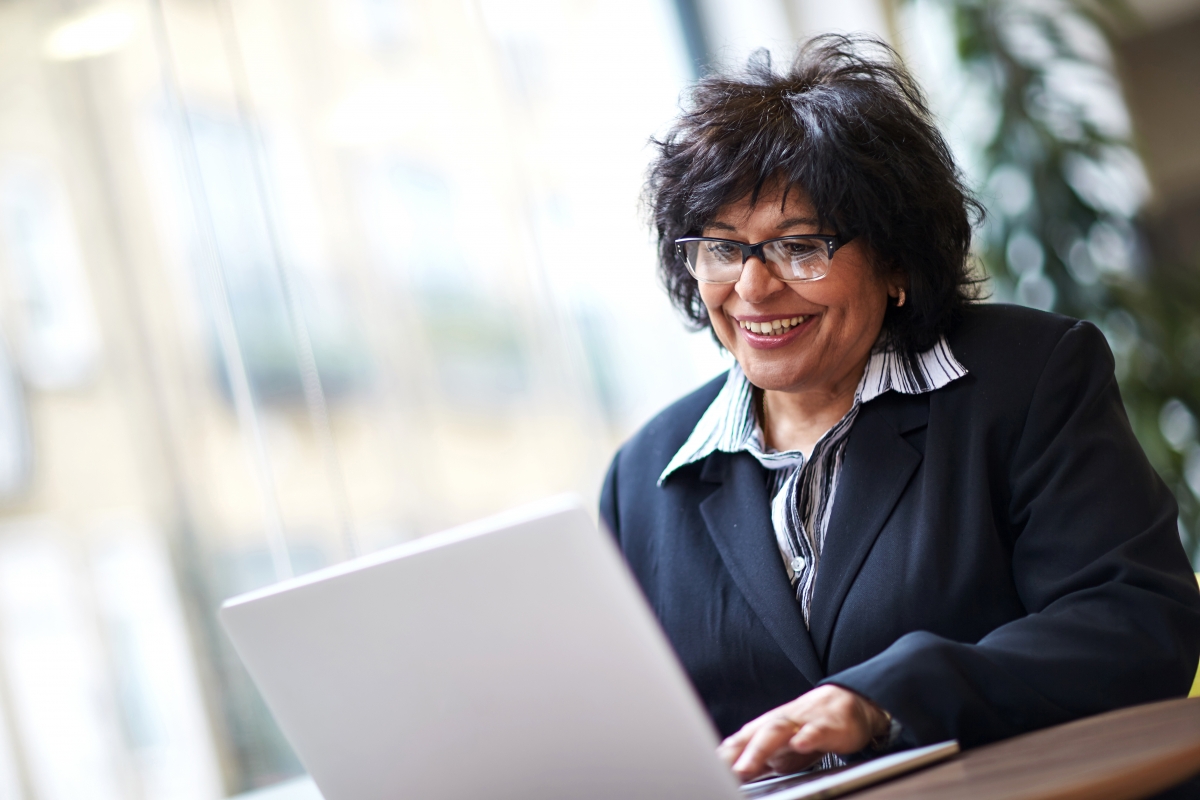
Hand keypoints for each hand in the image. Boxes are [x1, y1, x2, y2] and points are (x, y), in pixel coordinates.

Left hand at [716, 685, 889, 781]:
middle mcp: (778, 724)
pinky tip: (800, 745)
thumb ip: (756, 762)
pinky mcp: (827, 726)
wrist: (847, 704)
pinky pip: (816, 730)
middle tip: (719, 773)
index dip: (721, 758)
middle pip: (752, 737)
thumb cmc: (807, 730)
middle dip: (734, 756)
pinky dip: (807, 737)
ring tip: (745, 768)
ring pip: (777, 731)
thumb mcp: (780, 750)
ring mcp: (801, 723)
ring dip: (759, 749)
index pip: (737, 744)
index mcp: (764, 730)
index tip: (704, 771)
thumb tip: (729, 775)